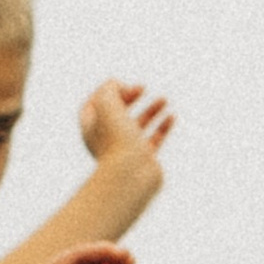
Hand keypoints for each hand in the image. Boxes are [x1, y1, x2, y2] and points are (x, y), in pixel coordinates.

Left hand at [78, 79, 172, 224]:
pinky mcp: (144, 160)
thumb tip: (122, 90)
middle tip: (141, 88)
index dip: (109, 90)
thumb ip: (110, 88)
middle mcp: (106, 139)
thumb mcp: (106, 103)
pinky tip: (171, 116)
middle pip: (117, 112)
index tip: (124, 87)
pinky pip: (154, 140)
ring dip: (151, 110)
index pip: (95, 103)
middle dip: (130, 97)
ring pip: (138, 125)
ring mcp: (126, 150)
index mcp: (91, 129)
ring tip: (163, 99)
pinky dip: (163, 127)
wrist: (131, 176)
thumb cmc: (116, 140)